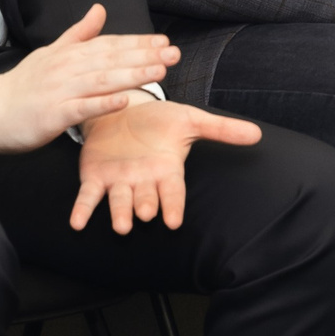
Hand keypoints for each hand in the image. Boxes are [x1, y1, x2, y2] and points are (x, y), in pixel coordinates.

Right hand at [0, 4, 175, 153]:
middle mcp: (67, 69)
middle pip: (112, 60)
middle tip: (174, 54)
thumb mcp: (51, 53)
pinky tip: (125, 102)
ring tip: (159, 71)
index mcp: (69, 54)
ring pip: (102, 81)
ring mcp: (60, 91)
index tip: (165, 42)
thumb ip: (78, 33)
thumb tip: (99, 9)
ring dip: (132, 75)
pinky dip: (103, 105)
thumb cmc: (24, 85)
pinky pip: (82, 109)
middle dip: (145, 56)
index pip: (110, 45)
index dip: (138, 43)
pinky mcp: (53, 115)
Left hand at [70, 99, 261, 232]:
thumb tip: (257, 134)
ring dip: (119, 214)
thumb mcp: (190, 120)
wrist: (122, 110)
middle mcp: (143, 181)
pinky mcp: (94, 178)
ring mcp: (118, 182)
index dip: (173, 205)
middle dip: (145, 206)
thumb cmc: (159, 121)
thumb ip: (221, 129)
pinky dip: (83, 210)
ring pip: (119, 201)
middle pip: (145, 198)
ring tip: (121, 225)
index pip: (172, 191)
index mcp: (166, 170)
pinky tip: (77, 222)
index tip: (174, 221)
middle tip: (145, 214)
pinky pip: (88, 197)